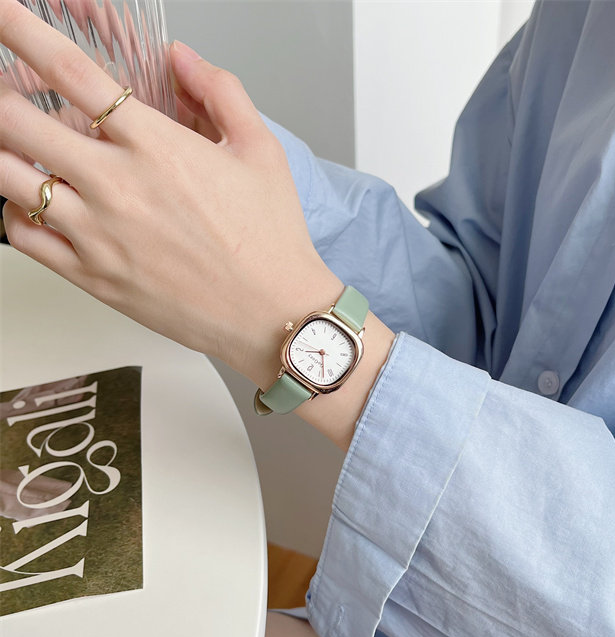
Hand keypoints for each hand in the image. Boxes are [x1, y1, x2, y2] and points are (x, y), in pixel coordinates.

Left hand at [0, 3, 339, 389]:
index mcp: (158, 148)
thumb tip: (183, 58)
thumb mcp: (262, 152)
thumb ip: (222, 92)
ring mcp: (98, 235)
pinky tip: (32, 202)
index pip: (70, 72)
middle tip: (4, 89)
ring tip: (15, 143)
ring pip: (8, 177)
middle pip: (17, 121)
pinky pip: (23, 237)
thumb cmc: (270, 241)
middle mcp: (118, 187)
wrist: (273, 314)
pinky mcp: (93, 277)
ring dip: (2, 149)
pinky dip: (13, 211)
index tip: (3, 18)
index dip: (23, 33)